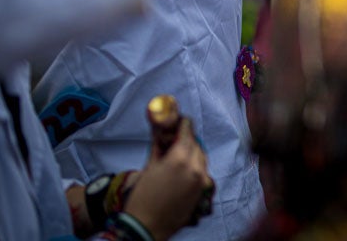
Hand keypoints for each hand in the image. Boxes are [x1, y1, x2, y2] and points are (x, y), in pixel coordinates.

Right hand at [121, 118, 213, 240]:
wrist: (147, 226)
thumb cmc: (142, 196)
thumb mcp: (150, 166)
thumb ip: (159, 146)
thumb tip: (159, 129)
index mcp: (180, 158)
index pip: (188, 132)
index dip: (184, 124)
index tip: (181, 120)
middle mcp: (195, 167)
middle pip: (196, 144)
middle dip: (187, 139)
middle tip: (176, 138)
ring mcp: (202, 179)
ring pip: (201, 157)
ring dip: (192, 152)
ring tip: (179, 154)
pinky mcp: (203, 190)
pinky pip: (202, 170)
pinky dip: (195, 165)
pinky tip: (184, 169)